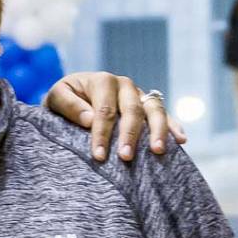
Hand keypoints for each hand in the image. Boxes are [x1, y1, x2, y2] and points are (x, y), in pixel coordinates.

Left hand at [44, 72, 187, 161]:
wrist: (73, 96)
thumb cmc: (64, 99)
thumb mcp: (57, 97)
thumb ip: (69, 105)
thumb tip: (88, 119)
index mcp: (102, 80)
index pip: (104, 109)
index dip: (102, 133)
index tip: (99, 155)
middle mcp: (125, 85)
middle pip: (132, 110)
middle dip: (129, 135)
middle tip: (125, 158)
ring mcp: (140, 94)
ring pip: (154, 110)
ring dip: (158, 131)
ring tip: (157, 151)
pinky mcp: (149, 106)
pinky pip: (165, 115)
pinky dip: (174, 126)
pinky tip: (181, 141)